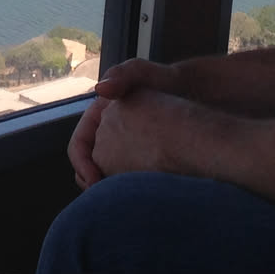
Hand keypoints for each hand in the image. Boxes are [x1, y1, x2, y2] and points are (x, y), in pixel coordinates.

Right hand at [69, 59, 178, 187]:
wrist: (195, 93)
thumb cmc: (167, 80)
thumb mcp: (142, 73)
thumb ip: (122, 75)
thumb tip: (99, 89)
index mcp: (97, 115)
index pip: (79, 145)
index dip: (82, 164)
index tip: (94, 181)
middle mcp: (106, 132)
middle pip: (89, 164)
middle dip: (92, 182)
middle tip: (105, 198)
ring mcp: (123, 146)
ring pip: (106, 174)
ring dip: (108, 188)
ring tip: (121, 199)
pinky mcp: (139, 157)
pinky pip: (124, 178)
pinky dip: (125, 188)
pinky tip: (138, 194)